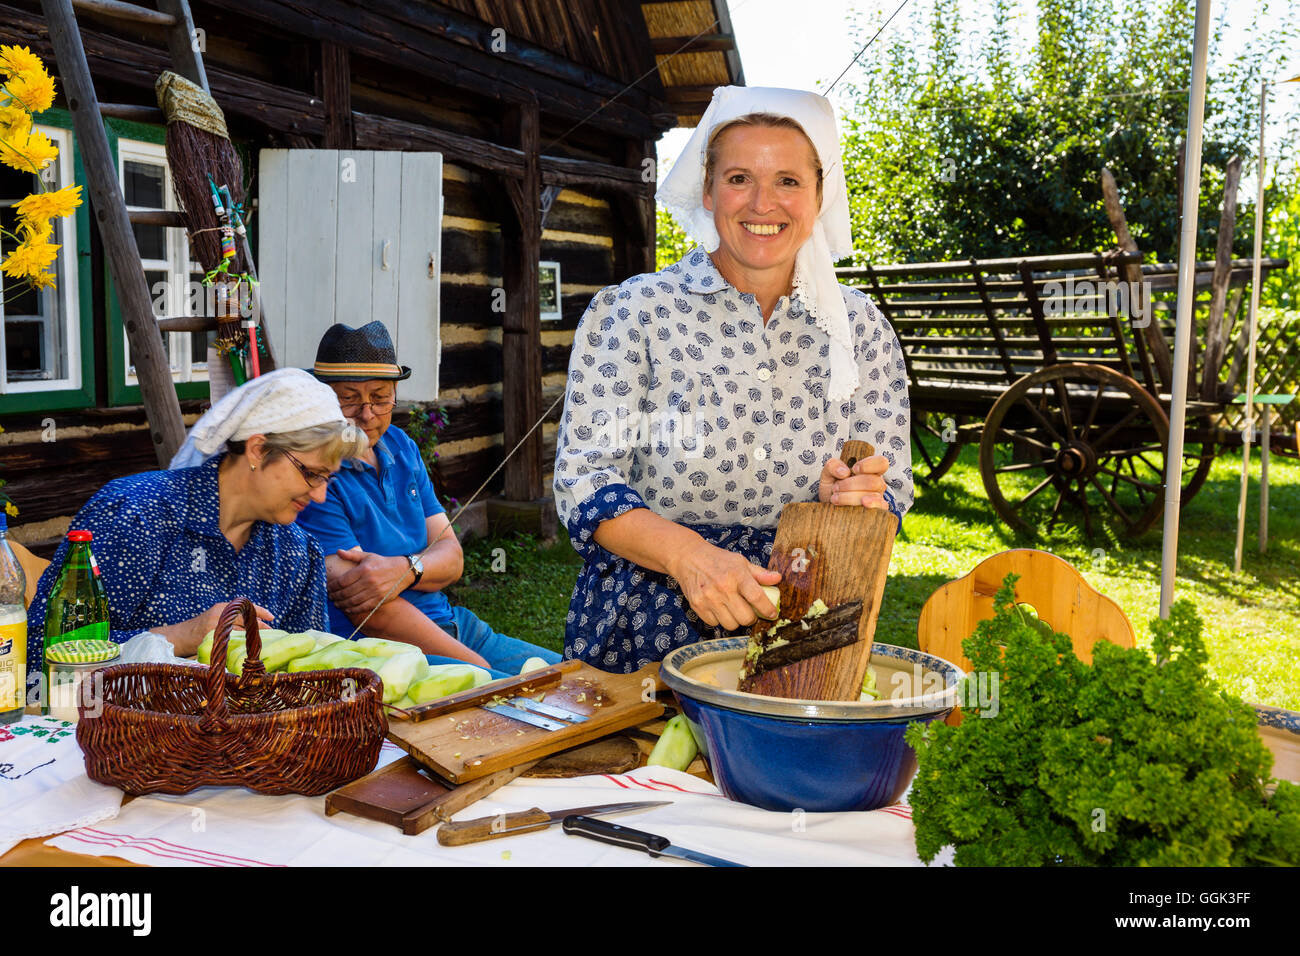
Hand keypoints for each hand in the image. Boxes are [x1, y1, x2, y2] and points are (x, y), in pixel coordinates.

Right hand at [159, 601, 274, 656]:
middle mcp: (219, 614)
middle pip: (246, 618)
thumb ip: (231, 618)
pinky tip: (248, 649)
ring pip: (240, 631)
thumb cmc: (200, 628)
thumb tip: (254, 623)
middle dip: (260, 625)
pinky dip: (240, 645)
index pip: (245, 605)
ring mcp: (215, 626)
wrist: (179, 636)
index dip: (260, 611)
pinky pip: (230, 641)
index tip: (272, 617)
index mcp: (221, 607)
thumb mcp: (215, 617)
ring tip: (262, 640)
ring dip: (252, 635)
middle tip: (271, 630)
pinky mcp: (212, 638)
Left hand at [329, 548, 411, 614]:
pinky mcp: (380, 600)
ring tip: (336, 604)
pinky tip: (347, 608)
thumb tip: (338, 552)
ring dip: (342, 604)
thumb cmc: (383, 563)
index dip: (332, 586)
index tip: (328, 588)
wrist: (403, 572)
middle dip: (335, 596)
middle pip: (345, 592)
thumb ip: (352, 555)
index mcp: (364, 569)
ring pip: (352, 601)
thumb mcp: (368, 556)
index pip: (342, 581)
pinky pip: (363, 607)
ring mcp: (375, 591)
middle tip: (330, 597)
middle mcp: (369, 581)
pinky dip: (353, 609)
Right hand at [669, 539, 781, 631]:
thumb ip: (760, 573)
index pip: (756, 597)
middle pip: (745, 617)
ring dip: (735, 620)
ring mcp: (709, 598)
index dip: (767, 609)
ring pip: (730, 625)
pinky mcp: (697, 605)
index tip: (772, 614)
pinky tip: (718, 608)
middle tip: (749, 611)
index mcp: (737, 574)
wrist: (688, 557)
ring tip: (733, 609)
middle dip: (751, 618)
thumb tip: (778, 578)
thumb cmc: (718, 560)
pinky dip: (719, 619)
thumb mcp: (740, 562)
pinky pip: (714, 624)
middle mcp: (723, 587)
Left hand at [818, 454, 890, 510]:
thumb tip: (844, 472)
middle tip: (836, 488)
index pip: (881, 463)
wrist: (828, 505)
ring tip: (836, 498)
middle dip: (851, 484)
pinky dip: (871, 505)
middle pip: (873, 481)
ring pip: (872, 495)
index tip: (854, 469)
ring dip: (850, 497)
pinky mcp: (877, 510)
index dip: (869, 465)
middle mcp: (877, 482)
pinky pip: (881, 507)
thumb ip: (833, 465)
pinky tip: (862, 504)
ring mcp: (878, 497)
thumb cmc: (833, 486)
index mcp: (869, 470)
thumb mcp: (828, 472)